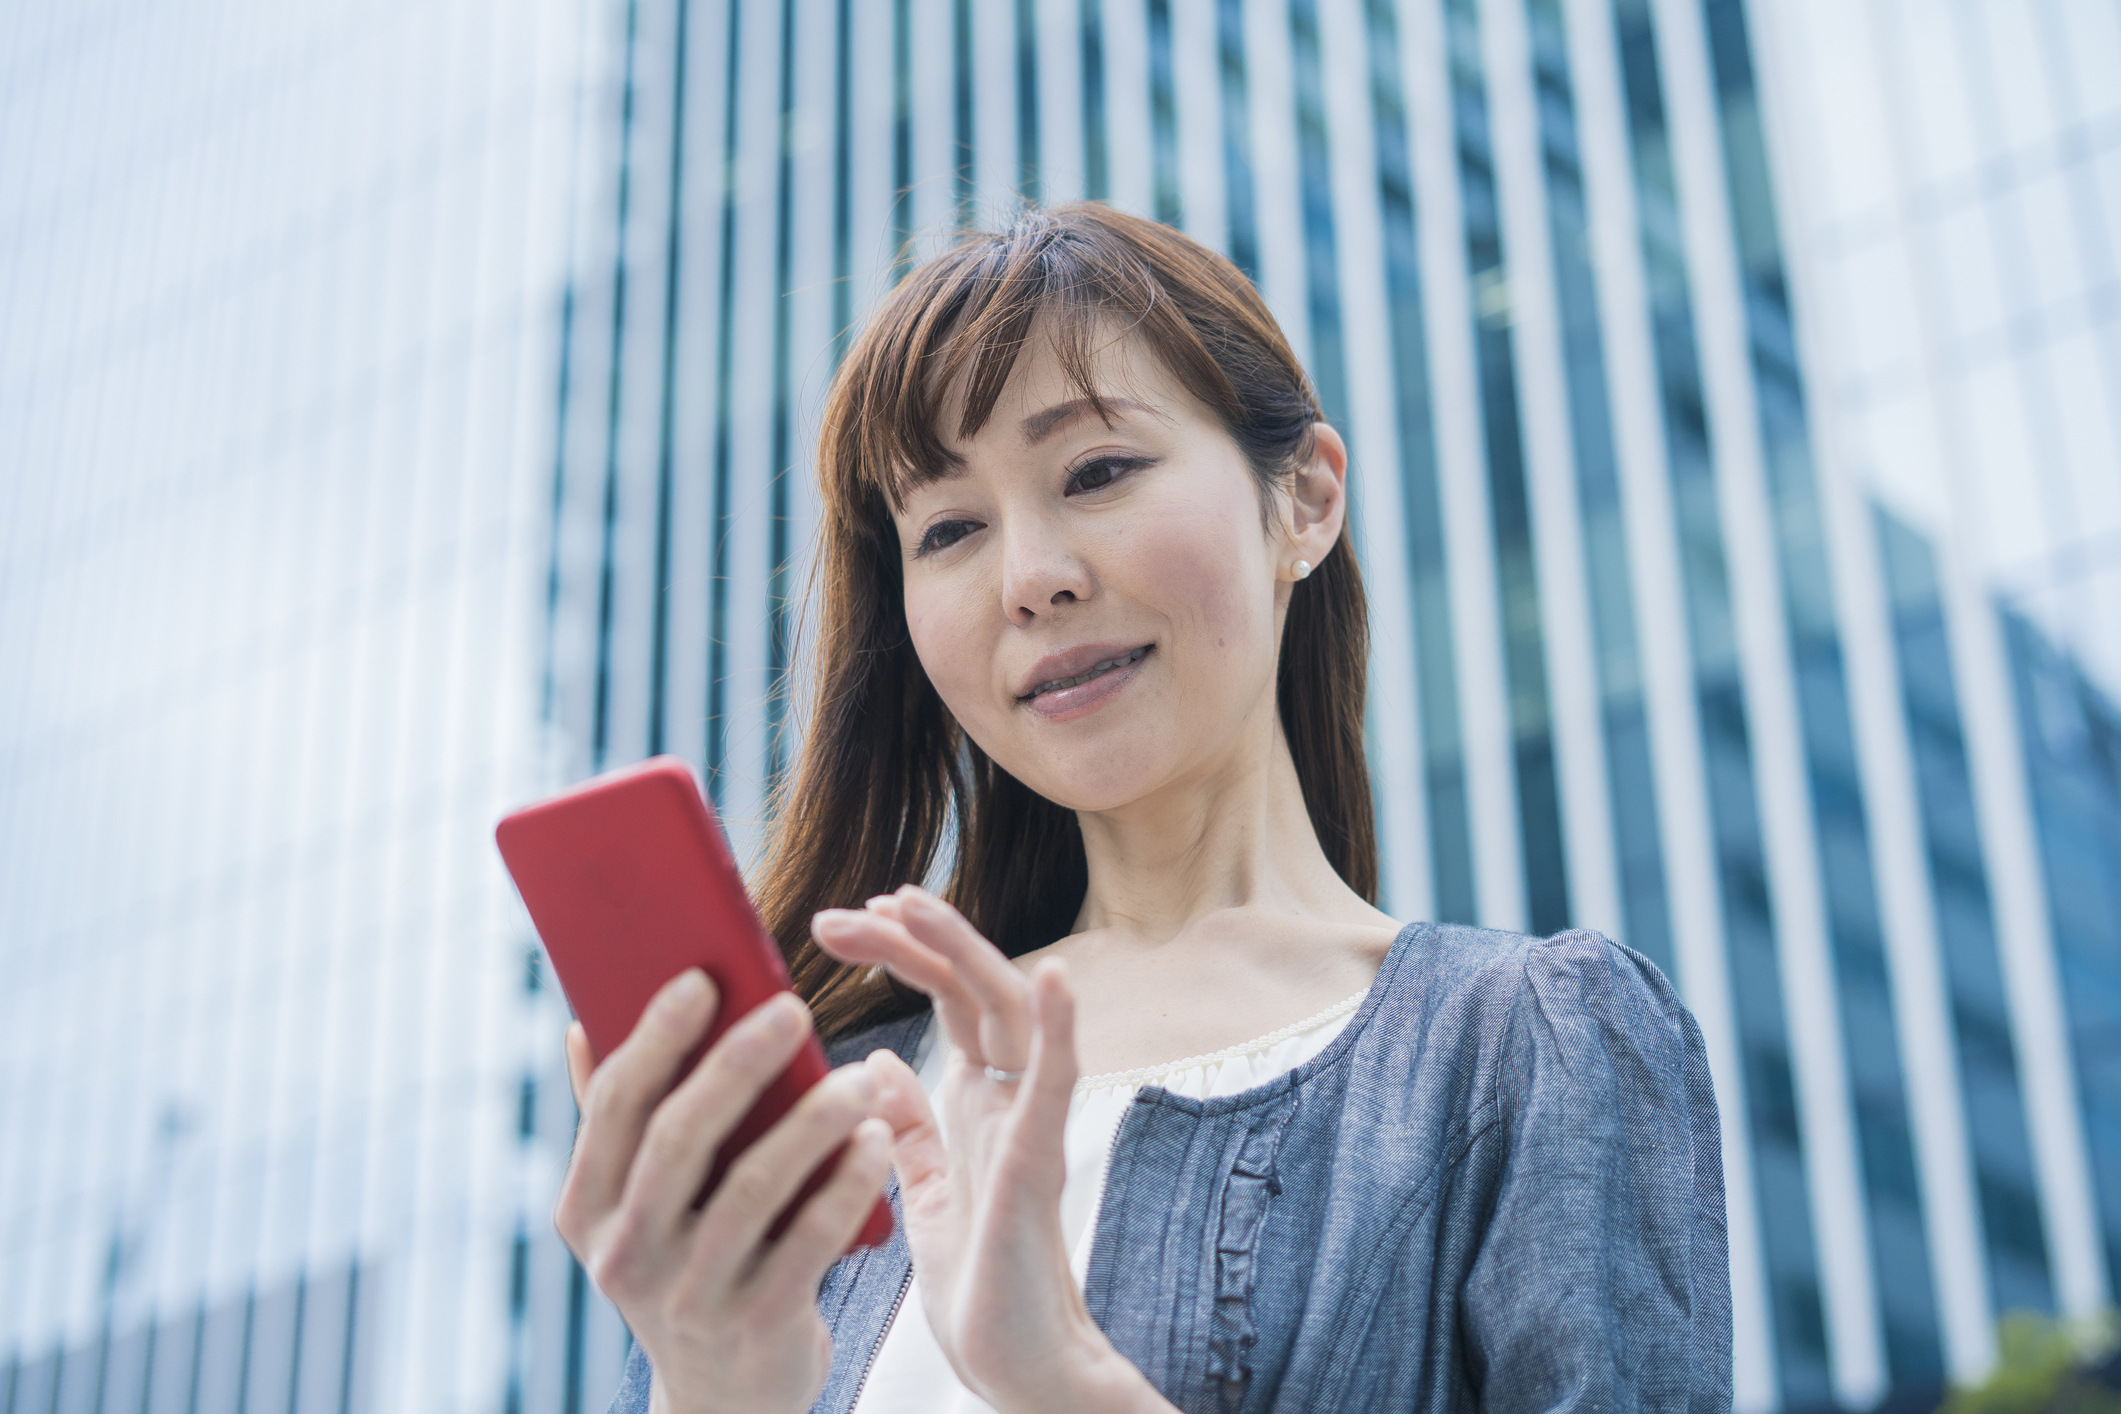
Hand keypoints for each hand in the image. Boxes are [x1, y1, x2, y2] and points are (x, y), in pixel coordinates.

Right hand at [555, 970, 892, 1413]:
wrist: (726, 1398)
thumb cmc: (689, 1265)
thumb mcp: (636, 1208)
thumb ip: (614, 1122)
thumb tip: (579, 1024)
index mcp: (586, 1208)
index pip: (615, 1107)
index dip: (657, 1038)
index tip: (702, 977)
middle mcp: (626, 1252)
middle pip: (680, 1138)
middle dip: (737, 1065)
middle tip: (792, 1008)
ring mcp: (690, 1293)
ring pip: (751, 1187)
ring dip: (809, 1122)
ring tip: (857, 1075)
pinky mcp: (757, 1323)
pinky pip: (809, 1241)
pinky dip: (846, 1185)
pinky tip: (878, 1140)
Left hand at [812, 887, 1176, 1413]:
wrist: (1011, 1363)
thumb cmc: (978, 1277)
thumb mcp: (923, 1186)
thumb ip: (907, 1123)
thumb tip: (873, 1063)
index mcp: (978, 1099)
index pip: (944, 998)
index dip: (903, 950)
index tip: (846, 919)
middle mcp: (1007, 1098)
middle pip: (971, 987)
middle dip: (916, 938)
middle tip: (858, 904)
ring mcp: (1027, 1124)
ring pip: (1008, 1012)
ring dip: (965, 952)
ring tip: (917, 905)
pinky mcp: (1040, 1165)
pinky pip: (1058, 1086)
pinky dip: (1059, 1029)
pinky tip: (1051, 978)